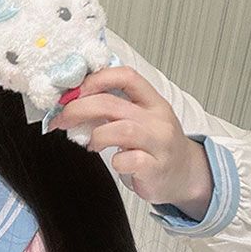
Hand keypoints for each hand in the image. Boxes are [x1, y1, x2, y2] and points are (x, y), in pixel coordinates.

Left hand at [46, 65, 213, 212]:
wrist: (187, 174)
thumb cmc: (156, 145)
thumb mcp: (142, 118)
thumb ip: (115, 107)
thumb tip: (73, 100)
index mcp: (152, 101)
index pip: (126, 76)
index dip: (96, 79)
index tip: (74, 90)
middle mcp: (157, 119)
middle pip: (112, 104)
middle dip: (79, 109)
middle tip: (63, 119)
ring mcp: (159, 143)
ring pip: (122, 130)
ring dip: (97, 135)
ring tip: (91, 144)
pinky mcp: (156, 167)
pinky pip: (131, 160)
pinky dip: (117, 161)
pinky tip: (117, 163)